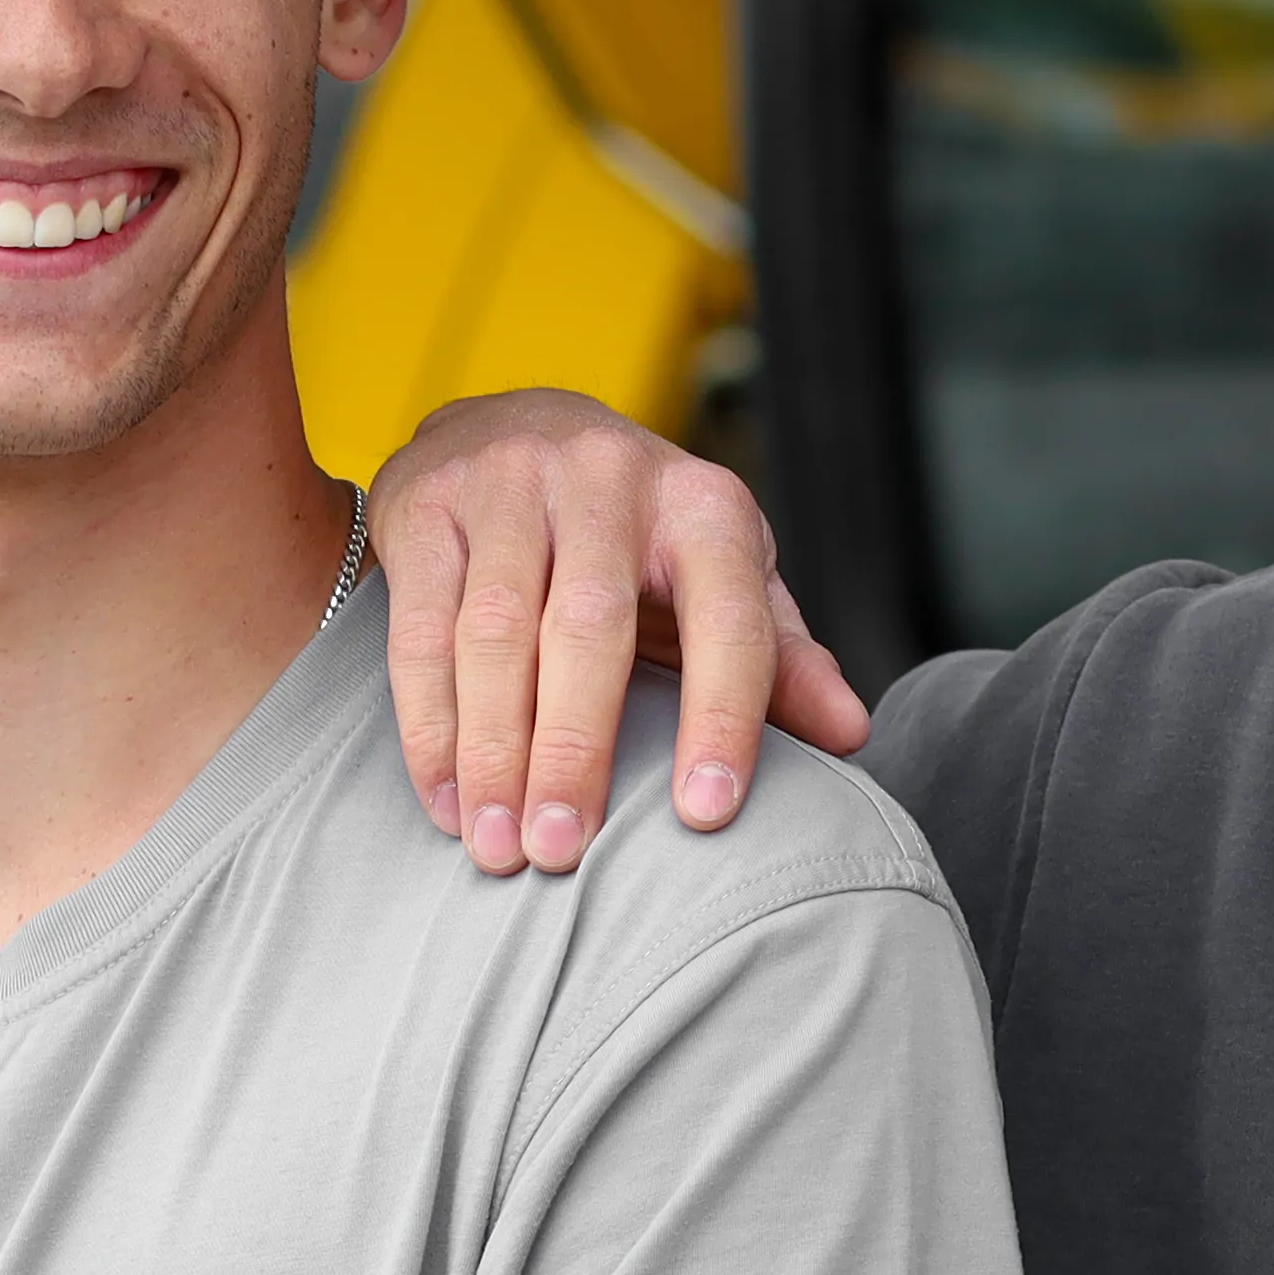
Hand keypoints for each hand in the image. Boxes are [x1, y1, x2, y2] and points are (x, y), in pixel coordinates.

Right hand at [365, 392, 869, 875]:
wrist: (511, 422)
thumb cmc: (637, 535)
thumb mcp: (721, 577)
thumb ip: (779, 657)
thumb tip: (852, 734)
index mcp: (704, 506)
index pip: (727, 619)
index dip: (722, 717)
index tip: (706, 815)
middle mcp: (610, 479)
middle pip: (591, 628)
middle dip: (576, 749)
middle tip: (563, 852)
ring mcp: (510, 482)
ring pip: (496, 632)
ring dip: (493, 751)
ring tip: (498, 847)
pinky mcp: (428, 501)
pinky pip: (421, 627)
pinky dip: (431, 724)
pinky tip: (446, 798)